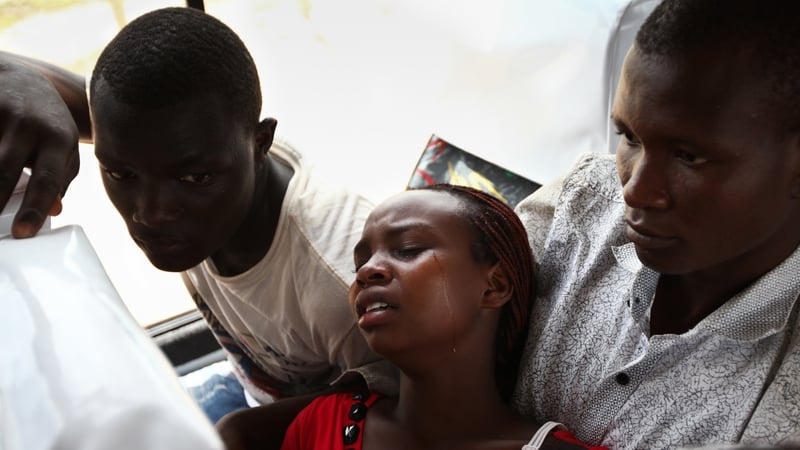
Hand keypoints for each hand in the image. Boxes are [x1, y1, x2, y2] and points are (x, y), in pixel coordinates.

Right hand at [0, 56, 79, 237]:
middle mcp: (31, 126)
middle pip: (5, 171)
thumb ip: (60, 179)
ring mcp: (3, 116)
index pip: (47, 179)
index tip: (23, 233)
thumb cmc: (47, 124)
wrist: (21, 79)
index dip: (35, 207)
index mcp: (59, 140)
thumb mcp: (63, 148)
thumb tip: (54, 211)